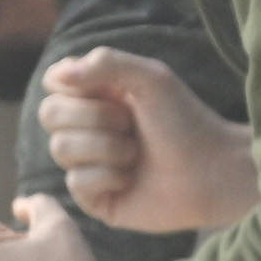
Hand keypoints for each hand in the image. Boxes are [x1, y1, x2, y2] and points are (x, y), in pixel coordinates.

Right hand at [34, 47, 255, 232]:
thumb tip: (60, 76)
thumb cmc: (185, 122)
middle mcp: (84, 128)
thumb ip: (105, 62)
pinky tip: (131, 178)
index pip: (54, 82)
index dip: (77, 86)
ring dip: (107, 148)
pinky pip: (75, 182)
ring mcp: (85, 163)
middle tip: (131, 124)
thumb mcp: (151, 77)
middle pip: (49, 114)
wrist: (211, 171)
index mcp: (95, 96)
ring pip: (61, 148)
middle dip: (95, 118)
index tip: (113, 91)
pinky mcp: (91, 198)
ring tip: (136, 153)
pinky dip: (109, 176)